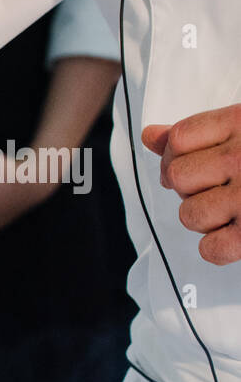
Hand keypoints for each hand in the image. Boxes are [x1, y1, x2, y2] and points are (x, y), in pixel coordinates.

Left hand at [144, 104, 240, 264]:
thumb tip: (149, 135)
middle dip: (191, 187)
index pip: (178, 140)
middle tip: (221, 187)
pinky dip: (219, 248)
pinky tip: (236, 233)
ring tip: (234, 209)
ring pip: (190, 214)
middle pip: (177, 177)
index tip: (193, 163)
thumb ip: (199, 133)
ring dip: (206, 218)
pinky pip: (211, 249)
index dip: (174, 156)